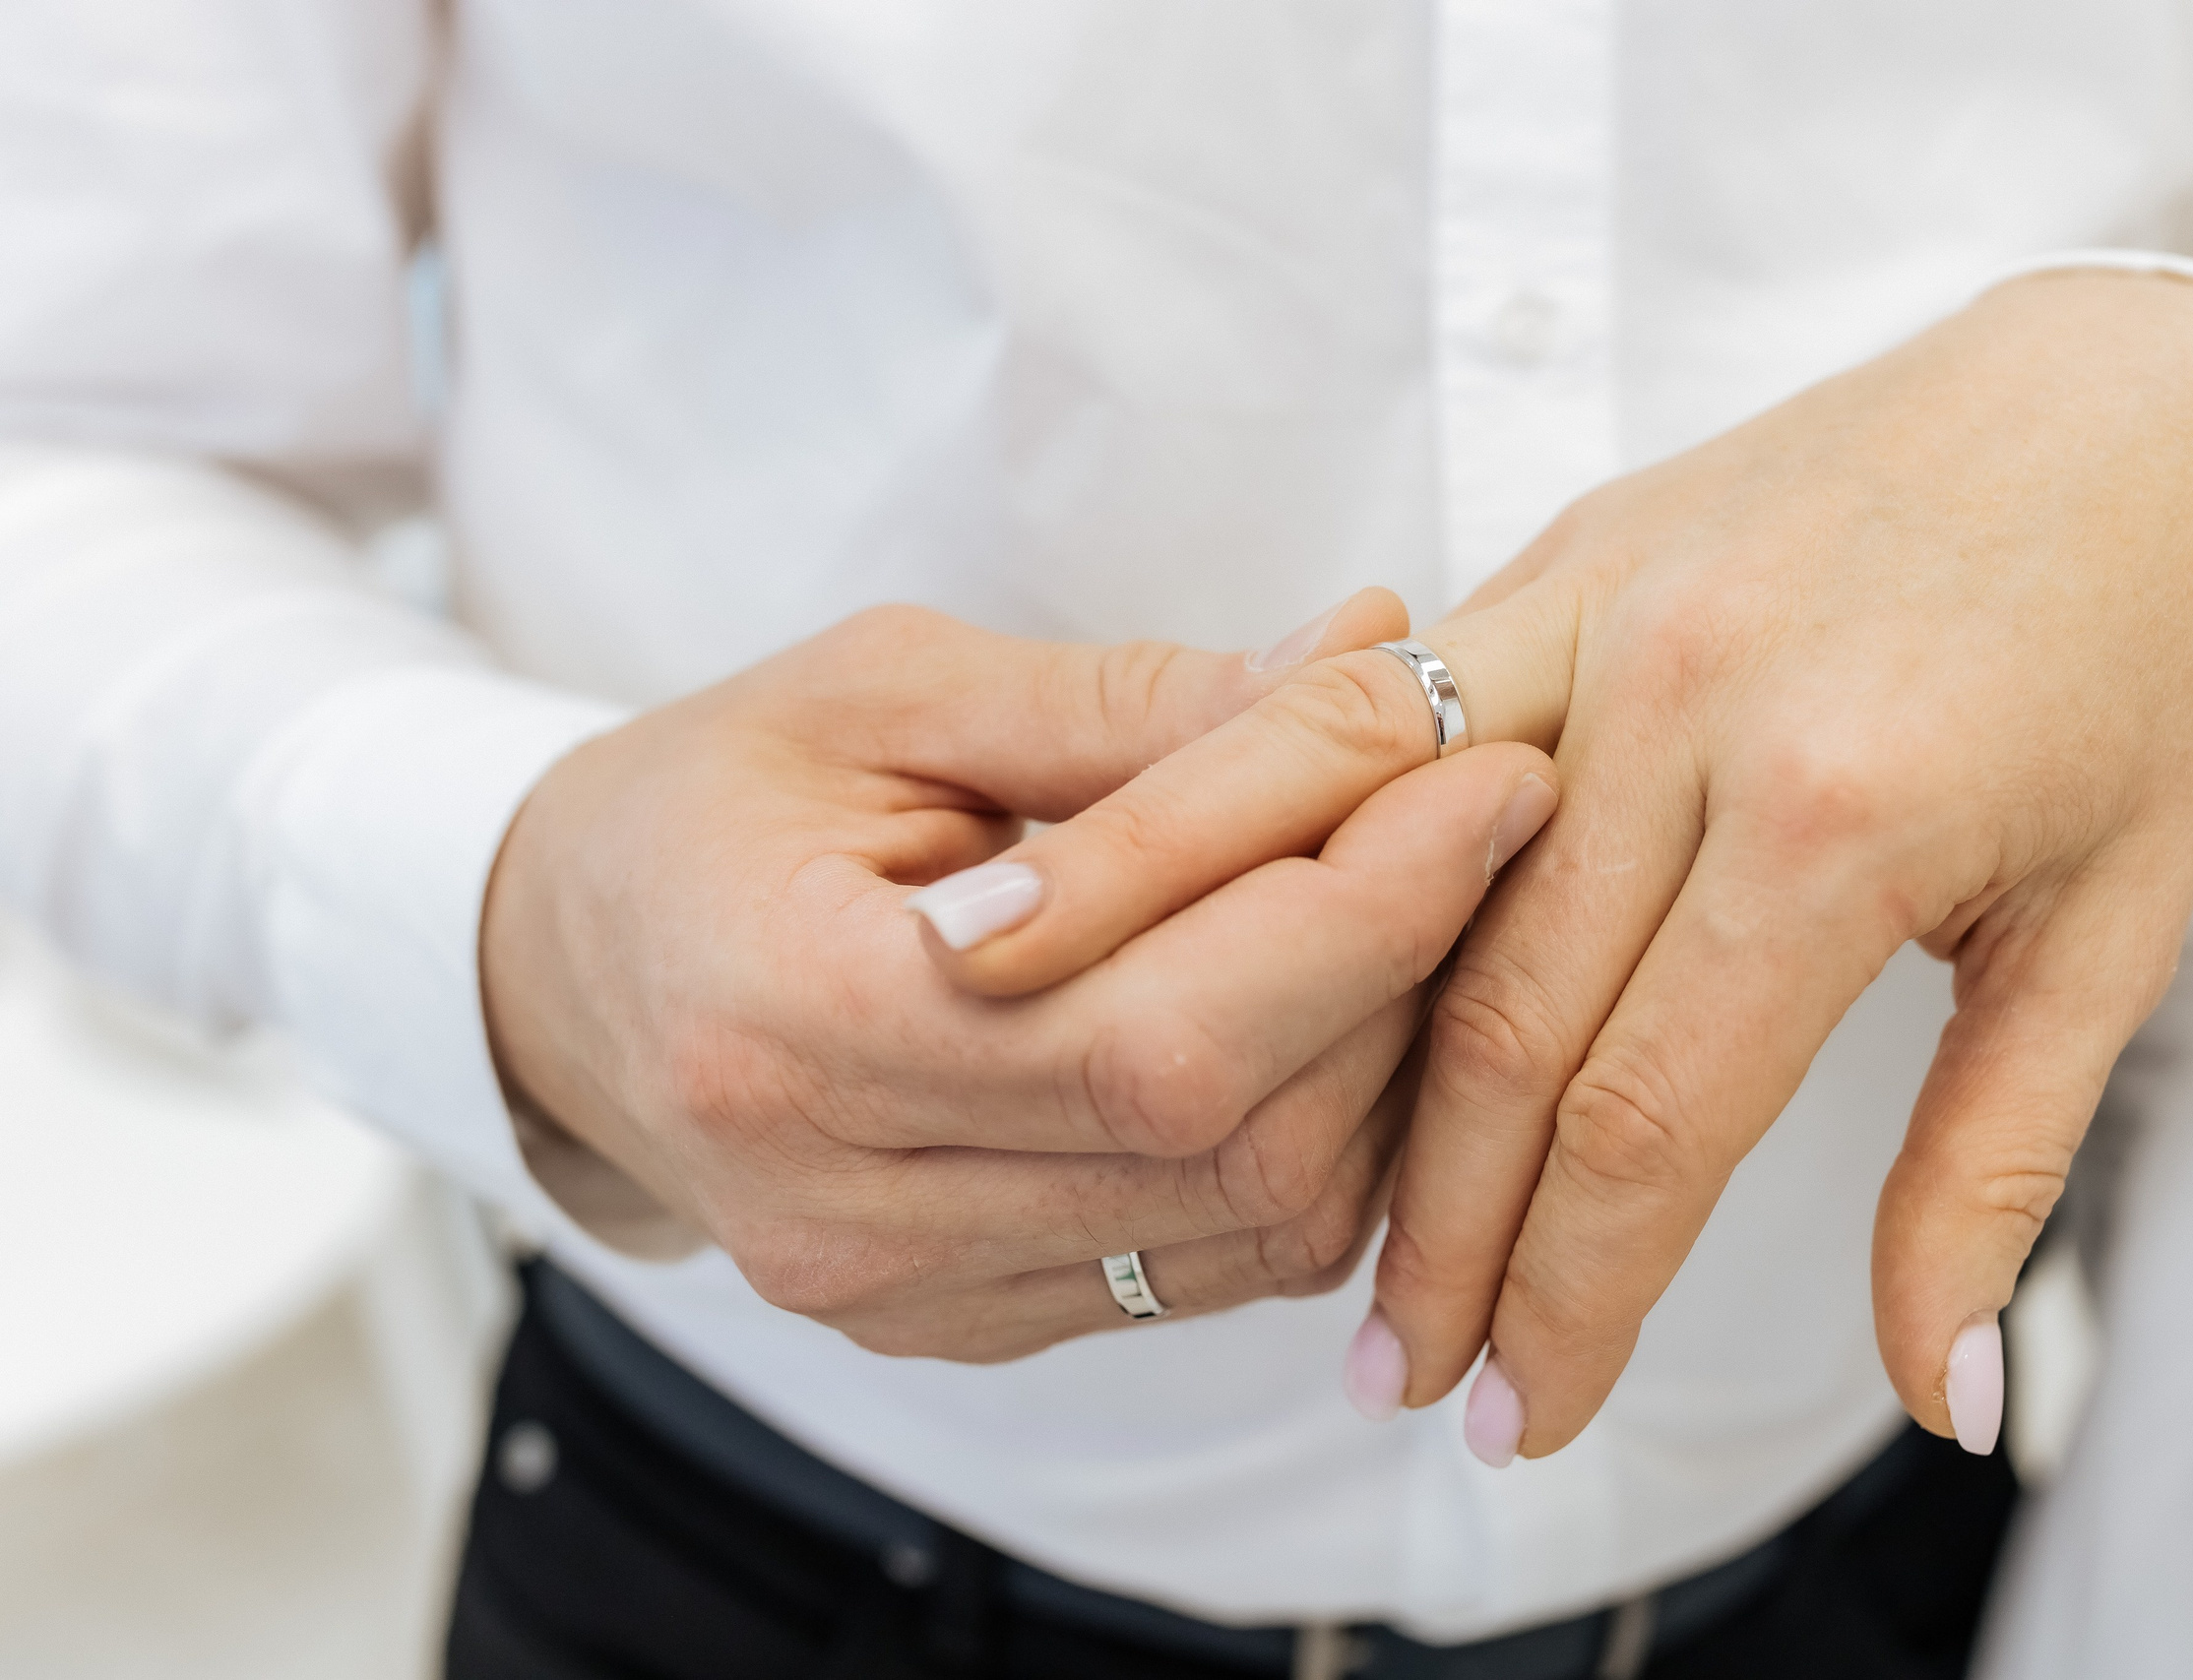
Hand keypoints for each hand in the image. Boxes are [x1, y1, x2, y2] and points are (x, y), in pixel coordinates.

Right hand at [480, 597, 1559, 1359]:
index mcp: (795, 1026)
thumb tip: (1373, 654)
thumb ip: (1132, 700)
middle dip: (1404, 967)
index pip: (1154, 1029)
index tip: (1488, 769)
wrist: (563, 971)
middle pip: (1230, 1140)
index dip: (1360, 907)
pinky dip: (1322, 1137)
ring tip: (1421, 893)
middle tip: (1485, 807)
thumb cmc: (715, 796)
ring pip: (1255, 1223)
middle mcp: (850, 1211)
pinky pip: (1217, 1262)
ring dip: (1388, 1059)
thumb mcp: (886, 689)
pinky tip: (1336, 1007)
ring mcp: (909, 1294)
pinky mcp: (967, 1324)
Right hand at [927, 270, 2192, 1447]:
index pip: (1643, 1120)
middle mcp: (1689, 698)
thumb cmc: (2146, 659)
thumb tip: (1943, 1396)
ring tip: (1312, 1222)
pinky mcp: (1553, 555)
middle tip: (1402, 1379)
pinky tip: (1293, 991)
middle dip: (1439, 1238)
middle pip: (1494, 1030)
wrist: (2126, 394)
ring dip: (1342, 1071)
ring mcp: (1602, 606)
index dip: (1567, 1299)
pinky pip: (1392, 740)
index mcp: (1841, 810)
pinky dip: (1332, 877)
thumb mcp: (2112, 933)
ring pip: (1401, 886)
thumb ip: (1994, 1173)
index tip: (1523, 1417)